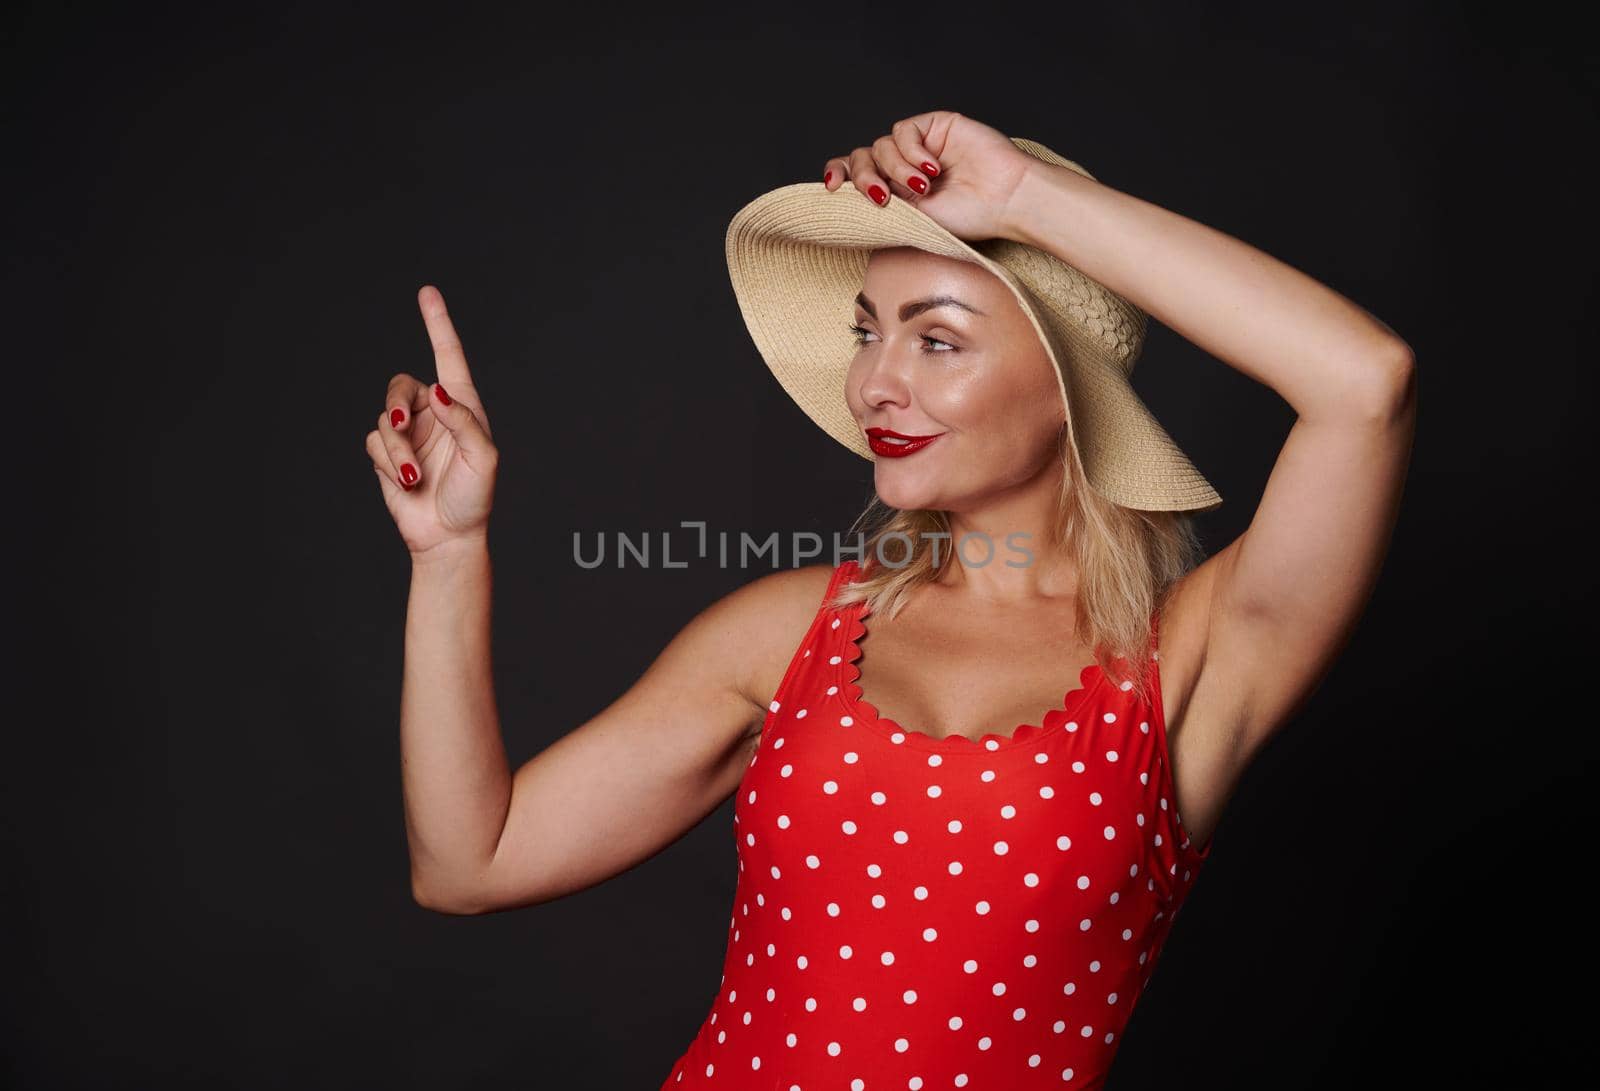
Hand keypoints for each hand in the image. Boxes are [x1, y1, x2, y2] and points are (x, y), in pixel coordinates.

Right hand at [365, 286, 498, 558]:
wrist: (448, 537)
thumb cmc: (475, 499)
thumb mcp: (483, 459)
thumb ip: (464, 422)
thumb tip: (438, 392)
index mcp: (462, 406)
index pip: (448, 356)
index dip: (437, 323)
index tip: (426, 292)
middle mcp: (433, 413)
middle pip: (400, 386)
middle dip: (397, 405)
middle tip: (402, 426)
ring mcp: (409, 433)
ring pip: (384, 417)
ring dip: (396, 447)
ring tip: (413, 474)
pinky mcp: (388, 454)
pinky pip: (374, 441)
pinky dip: (388, 461)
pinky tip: (406, 480)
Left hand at [821, 110, 1039, 242]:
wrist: (1005, 201)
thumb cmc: (967, 219)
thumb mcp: (911, 219)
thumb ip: (879, 205)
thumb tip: (840, 194)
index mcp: (894, 191)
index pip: (854, 175)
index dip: (837, 175)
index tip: (830, 188)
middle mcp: (902, 167)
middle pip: (861, 158)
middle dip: (864, 178)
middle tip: (883, 197)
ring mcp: (918, 145)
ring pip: (880, 146)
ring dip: (896, 169)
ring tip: (924, 187)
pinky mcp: (934, 125)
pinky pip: (903, 131)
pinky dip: (911, 151)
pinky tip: (932, 168)